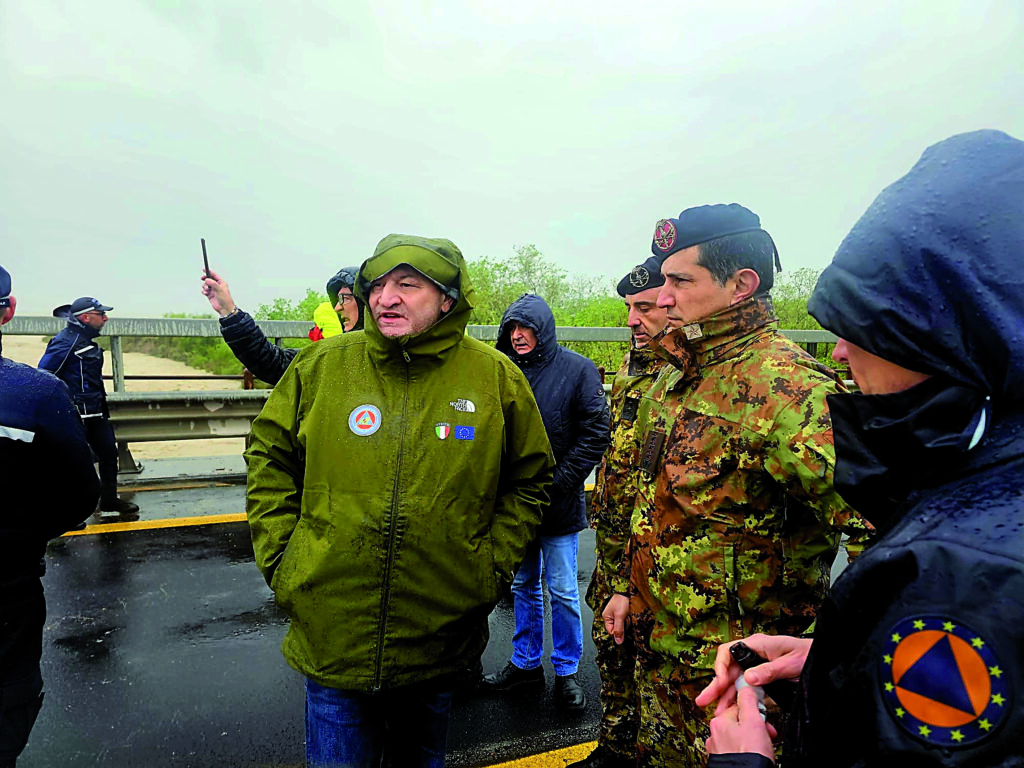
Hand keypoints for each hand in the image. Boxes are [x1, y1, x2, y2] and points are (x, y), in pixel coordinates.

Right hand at [201, 269, 236, 316]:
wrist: (224, 308)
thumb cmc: (225, 299)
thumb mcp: (219, 289)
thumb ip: (213, 284)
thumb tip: (207, 279)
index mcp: (221, 282)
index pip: (214, 275)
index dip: (209, 271)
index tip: (203, 269)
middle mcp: (217, 285)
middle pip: (208, 279)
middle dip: (205, 279)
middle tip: (202, 279)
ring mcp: (213, 290)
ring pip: (205, 285)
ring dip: (204, 286)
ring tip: (207, 290)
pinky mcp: (210, 295)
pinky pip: (204, 290)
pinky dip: (204, 291)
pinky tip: (206, 293)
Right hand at [602, 593, 628, 644]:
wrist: (628, 590)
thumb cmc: (622, 601)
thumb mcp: (620, 617)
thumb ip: (619, 629)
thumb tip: (618, 642)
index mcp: (606, 617)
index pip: (612, 632)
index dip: (618, 631)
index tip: (624, 625)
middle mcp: (610, 616)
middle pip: (617, 628)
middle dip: (623, 625)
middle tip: (626, 618)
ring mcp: (616, 614)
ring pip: (622, 624)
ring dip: (627, 621)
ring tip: (628, 614)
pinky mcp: (622, 612)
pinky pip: (625, 620)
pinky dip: (628, 618)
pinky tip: (630, 614)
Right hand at [695, 634, 810, 714]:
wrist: (821, 659)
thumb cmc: (808, 655)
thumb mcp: (790, 663)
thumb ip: (769, 670)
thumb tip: (748, 678)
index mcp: (756, 644)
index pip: (728, 651)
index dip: (721, 666)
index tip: (720, 682)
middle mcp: (752, 653)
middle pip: (728, 669)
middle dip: (716, 685)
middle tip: (703, 699)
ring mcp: (756, 665)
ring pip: (734, 680)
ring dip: (725, 695)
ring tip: (716, 710)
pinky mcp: (761, 676)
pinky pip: (745, 687)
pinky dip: (738, 698)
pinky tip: (732, 708)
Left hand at [705, 685, 775, 759]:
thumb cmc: (751, 755)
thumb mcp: (754, 721)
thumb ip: (748, 700)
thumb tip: (745, 685)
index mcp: (719, 721)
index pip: (738, 706)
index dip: (755, 710)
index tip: (764, 716)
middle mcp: (714, 734)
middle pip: (738, 721)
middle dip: (755, 725)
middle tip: (767, 732)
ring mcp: (718, 749)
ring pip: (738, 736)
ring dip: (753, 738)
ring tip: (764, 746)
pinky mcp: (723, 761)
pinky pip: (736, 749)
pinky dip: (746, 749)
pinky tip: (756, 754)